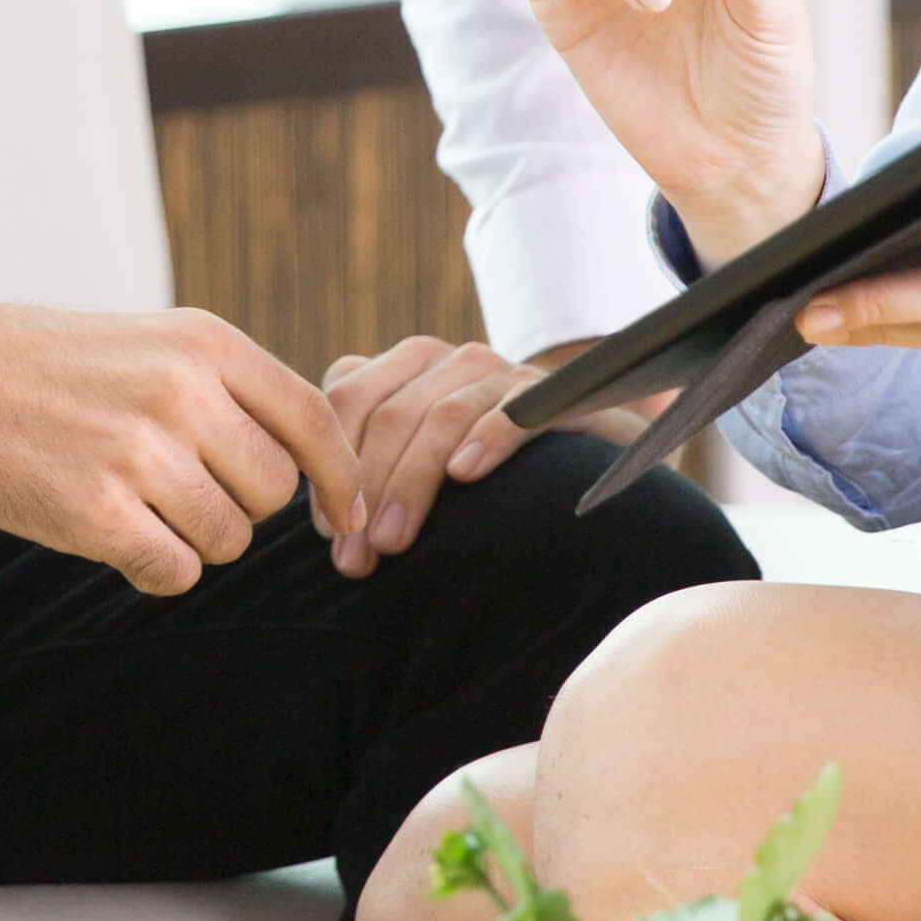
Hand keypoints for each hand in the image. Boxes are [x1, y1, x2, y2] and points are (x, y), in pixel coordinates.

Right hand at [0, 291, 365, 598]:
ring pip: (229, 540)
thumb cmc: (34, 363)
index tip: (347, 515)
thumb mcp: (142, 340)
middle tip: (177, 491)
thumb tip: (302, 457)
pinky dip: (153, 568)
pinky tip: (112, 536)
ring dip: (191, 539)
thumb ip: (220, 386)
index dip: (341, 478)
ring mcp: (141, 453)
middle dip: (239, 506)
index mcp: (202, 341)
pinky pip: (176, 573)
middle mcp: (183, 391)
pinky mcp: (98, 514)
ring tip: (130, 503)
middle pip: (274, 491)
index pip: (314, 420)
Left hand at [309, 335, 597, 573]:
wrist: (590, 465)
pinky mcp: (554, 397)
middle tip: (357, 559)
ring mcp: (504, 374)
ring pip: (442, 417)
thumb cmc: (492, 479)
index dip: (332, 467)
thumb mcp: (426, 468)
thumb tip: (330, 533)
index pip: (350, 398)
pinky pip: (515, 410)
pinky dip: (486, 439)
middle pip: (391, 415)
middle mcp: (452, 361)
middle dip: (368, 491)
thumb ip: (377, 473)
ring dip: (412, 483)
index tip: (330, 535)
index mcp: (410, 366)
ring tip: (393, 541)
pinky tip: (465, 475)